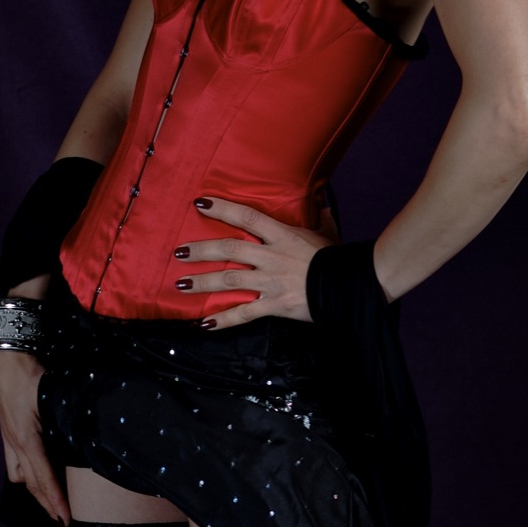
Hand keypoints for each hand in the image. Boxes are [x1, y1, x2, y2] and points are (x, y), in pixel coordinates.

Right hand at [0, 350, 70, 524]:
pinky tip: (36, 474)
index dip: (55, 500)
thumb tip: (86, 438)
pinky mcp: (8, 433)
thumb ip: (66, 419)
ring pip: (19, 475)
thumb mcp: (52, 397)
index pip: (43, 477)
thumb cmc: (32, 375)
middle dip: (45, 503)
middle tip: (61, 520)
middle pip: (30, 483)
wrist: (7, 359)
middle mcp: (15, 443)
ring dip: (34, 490)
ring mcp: (9, 439)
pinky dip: (26, 474)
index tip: (65, 518)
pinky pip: (14, 463)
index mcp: (27, 438)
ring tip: (50, 500)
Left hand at [174, 197, 338, 329]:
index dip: (223, 209)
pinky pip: (243, 313)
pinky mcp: (274, 305)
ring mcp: (270, 282)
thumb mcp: (327, 233)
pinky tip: (205, 323)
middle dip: (201, 250)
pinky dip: (223, 320)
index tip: (200, 204)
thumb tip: (324, 203)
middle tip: (179, 251)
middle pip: (229, 249)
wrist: (348, 286)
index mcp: (282, 235)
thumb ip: (321, 218)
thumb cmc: (338, 258)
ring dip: (202, 282)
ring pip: (228, 280)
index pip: (247, 218)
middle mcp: (271, 256)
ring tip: (181, 284)